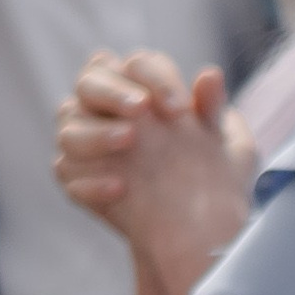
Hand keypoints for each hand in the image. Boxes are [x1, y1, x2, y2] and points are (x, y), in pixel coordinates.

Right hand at [55, 50, 254, 272]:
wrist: (196, 228)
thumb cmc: (210, 175)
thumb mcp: (226, 144)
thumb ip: (213, 107)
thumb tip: (211, 74)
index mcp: (139, 88)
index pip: (136, 65)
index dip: (154, 79)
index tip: (179, 107)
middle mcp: (103, 108)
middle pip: (89, 82)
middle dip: (112, 92)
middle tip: (140, 109)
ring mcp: (84, 142)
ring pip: (70, 127)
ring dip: (97, 132)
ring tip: (129, 141)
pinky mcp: (74, 177)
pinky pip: (68, 171)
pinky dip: (92, 180)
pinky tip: (120, 188)